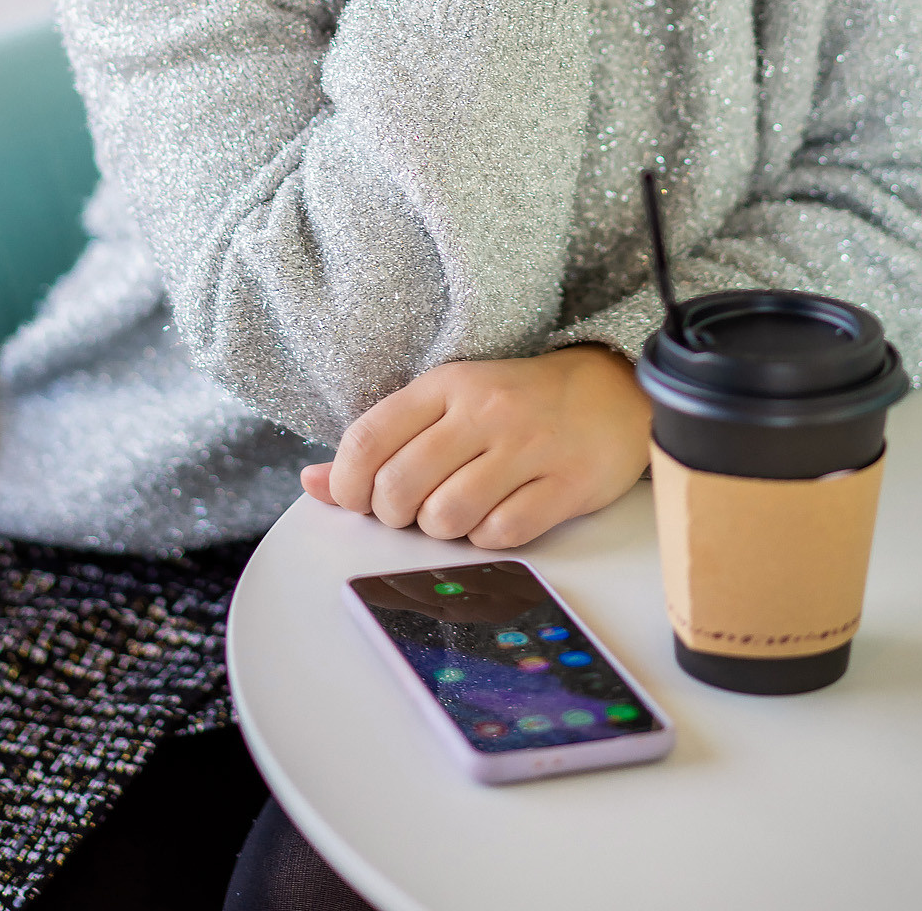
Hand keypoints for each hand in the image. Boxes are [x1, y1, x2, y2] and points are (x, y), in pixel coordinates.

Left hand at [299, 346, 651, 548]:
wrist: (610, 392)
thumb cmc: (516, 402)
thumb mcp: (446, 402)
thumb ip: (381, 441)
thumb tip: (311, 482)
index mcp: (446, 384)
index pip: (368, 440)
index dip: (348, 485)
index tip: (360, 499)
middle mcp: (484, 410)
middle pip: (400, 487)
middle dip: (393, 516)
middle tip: (411, 511)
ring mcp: (528, 447)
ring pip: (447, 517)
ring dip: (441, 530)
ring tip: (456, 511)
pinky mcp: (565, 484)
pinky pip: (501, 533)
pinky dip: (487, 537)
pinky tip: (495, 516)